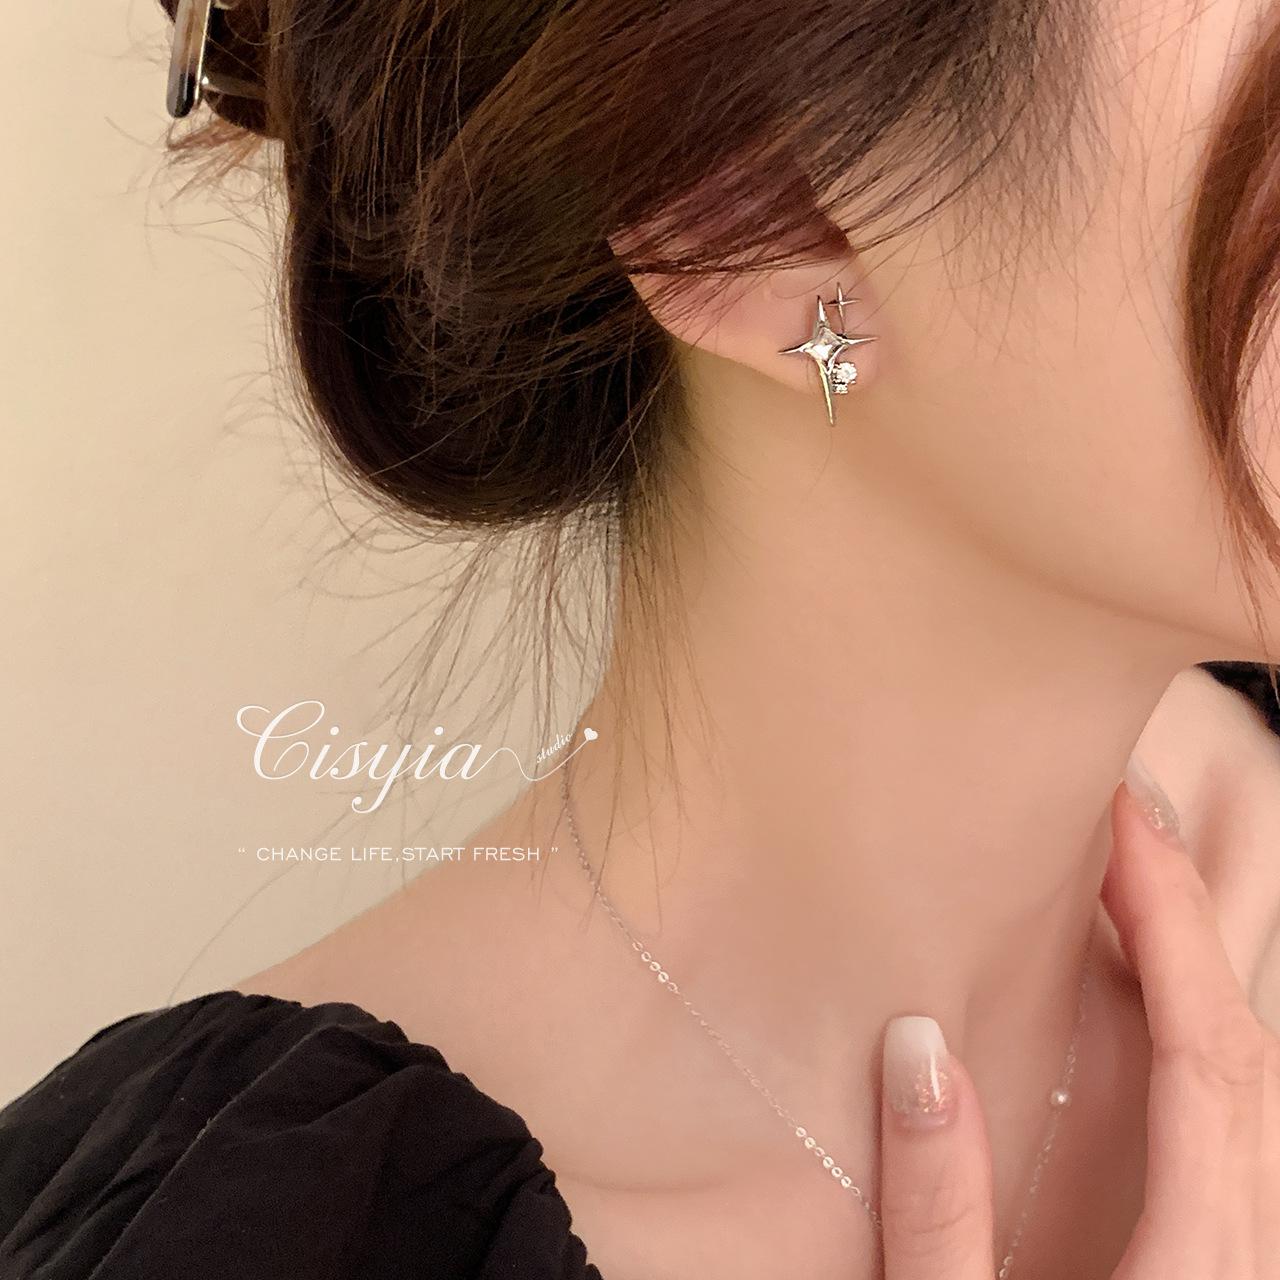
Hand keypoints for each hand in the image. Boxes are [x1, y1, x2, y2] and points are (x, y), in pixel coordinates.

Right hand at [876, 773, 1279, 1277]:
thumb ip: (941, 1212)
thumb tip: (917, 1048)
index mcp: (1197, 1269)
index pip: (1208, 1057)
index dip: (1168, 925)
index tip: (1118, 824)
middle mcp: (1252, 1258)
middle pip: (1254, 1054)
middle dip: (1192, 920)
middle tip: (1123, 823)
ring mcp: (1250, 1269)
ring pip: (1262, 1092)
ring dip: (1202, 974)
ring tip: (1131, 896)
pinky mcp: (1224, 1275)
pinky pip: (1244, 1132)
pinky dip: (1205, 1043)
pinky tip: (1144, 1021)